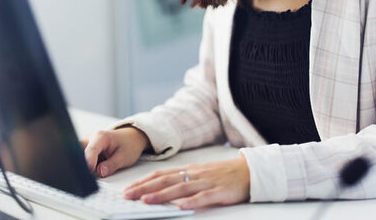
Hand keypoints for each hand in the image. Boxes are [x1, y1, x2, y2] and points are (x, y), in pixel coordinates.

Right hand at [82, 127, 149, 177]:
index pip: (90, 151)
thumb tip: (100, 172)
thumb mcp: (124, 156)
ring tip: (89, 177)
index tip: (88, 175)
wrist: (131, 139)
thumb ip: (112, 165)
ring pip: (77, 157)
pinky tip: (88, 175)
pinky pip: (80, 160)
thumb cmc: (128, 145)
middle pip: (77, 152)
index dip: (88, 163)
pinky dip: (83, 168)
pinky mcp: (86, 152)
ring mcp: (87, 145)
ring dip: (81, 168)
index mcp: (100, 137)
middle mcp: (90, 139)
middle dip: (79, 165)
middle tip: (85, 178)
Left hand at [123, 155, 249, 209]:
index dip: (143, 181)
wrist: (248, 171)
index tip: (128, 188)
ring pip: (180, 188)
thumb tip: (161, 188)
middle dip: (144, 188)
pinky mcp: (219, 191)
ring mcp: (206, 182)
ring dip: (161, 195)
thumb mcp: (200, 174)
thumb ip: (183, 180)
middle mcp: (194, 174)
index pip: (161, 174)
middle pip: (165, 180)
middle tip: (127, 196)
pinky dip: (191, 201)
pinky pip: (203, 197)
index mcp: (188, 170)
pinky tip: (180, 206)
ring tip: (146, 201)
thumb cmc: (222, 174)